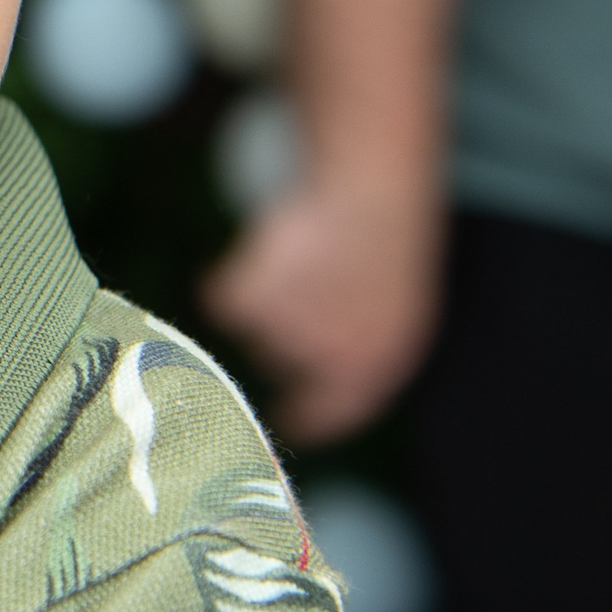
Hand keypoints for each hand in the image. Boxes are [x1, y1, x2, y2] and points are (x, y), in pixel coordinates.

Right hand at [203, 176, 443, 444]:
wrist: (365, 193)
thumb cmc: (381, 249)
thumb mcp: (389, 315)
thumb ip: (356, 361)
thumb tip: (310, 396)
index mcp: (373, 370)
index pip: (326, 416)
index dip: (302, 418)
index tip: (284, 416)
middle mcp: (327, 363)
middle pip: (277, 362)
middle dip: (281, 334)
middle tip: (299, 291)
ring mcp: (285, 334)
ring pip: (251, 332)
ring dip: (264, 302)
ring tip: (296, 263)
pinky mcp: (247, 303)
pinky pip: (222, 302)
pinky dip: (232, 279)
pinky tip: (266, 254)